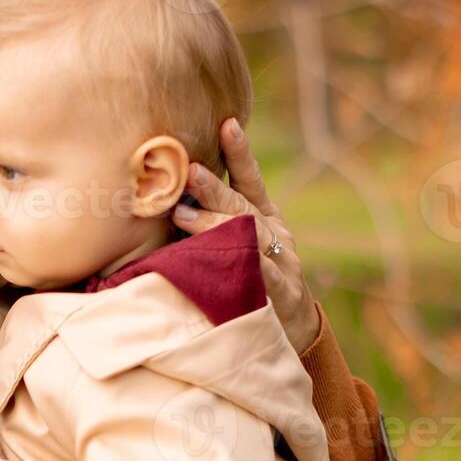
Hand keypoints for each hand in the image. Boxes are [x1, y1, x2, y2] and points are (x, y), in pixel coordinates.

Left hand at [173, 117, 321, 354]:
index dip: (240, 154)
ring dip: (216, 226)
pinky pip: (258, 278)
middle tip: (189, 171)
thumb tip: (167, 203)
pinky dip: (239, 265)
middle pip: (243, 208)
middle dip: (215, 189)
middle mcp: (275, 237)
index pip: (251, 182)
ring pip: (250, 239)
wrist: (293, 336)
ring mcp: (281, 265)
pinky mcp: (278, 296)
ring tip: (183, 217)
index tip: (227, 124)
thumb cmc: (252, 287)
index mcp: (266, 220)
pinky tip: (219, 257)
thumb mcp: (238, 250)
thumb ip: (213, 226)